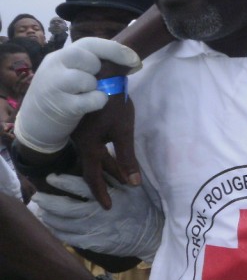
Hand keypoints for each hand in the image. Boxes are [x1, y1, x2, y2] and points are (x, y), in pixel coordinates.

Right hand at [13, 38, 139, 154]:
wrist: (35, 124)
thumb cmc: (61, 96)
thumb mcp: (69, 74)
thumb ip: (89, 65)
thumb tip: (129, 61)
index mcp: (60, 56)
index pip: (88, 43)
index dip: (114, 49)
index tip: (134, 58)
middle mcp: (54, 67)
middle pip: (85, 57)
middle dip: (98, 68)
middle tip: (95, 81)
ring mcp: (54, 86)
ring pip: (86, 79)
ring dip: (95, 87)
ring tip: (86, 94)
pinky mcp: (60, 106)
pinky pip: (89, 100)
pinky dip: (97, 101)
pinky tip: (90, 104)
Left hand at [31, 174, 162, 258]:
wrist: (151, 233)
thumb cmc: (143, 207)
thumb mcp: (132, 188)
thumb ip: (115, 176)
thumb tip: (100, 160)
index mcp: (107, 196)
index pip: (80, 186)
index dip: (63, 182)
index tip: (51, 178)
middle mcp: (97, 213)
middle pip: (64, 207)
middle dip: (48, 202)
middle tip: (37, 197)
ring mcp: (94, 229)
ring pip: (63, 224)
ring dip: (50, 217)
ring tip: (42, 212)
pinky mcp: (94, 243)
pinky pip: (70, 239)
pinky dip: (59, 233)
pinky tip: (53, 228)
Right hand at [72, 86, 139, 209]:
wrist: (103, 73)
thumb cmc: (114, 102)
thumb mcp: (123, 132)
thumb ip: (127, 158)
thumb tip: (133, 184)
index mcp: (87, 145)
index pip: (92, 176)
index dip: (100, 192)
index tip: (108, 206)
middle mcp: (80, 141)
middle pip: (94, 166)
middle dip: (107, 179)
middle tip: (117, 193)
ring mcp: (81, 132)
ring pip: (95, 155)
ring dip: (108, 165)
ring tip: (122, 175)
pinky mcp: (85, 124)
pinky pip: (95, 145)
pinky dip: (106, 153)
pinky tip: (114, 153)